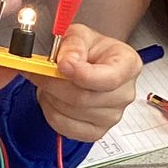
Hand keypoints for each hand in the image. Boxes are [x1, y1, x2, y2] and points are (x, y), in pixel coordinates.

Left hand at [31, 24, 139, 142]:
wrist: (88, 64)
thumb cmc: (88, 50)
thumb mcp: (80, 35)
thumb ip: (73, 44)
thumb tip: (67, 61)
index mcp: (128, 66)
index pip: (109, 79)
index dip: (82, 75)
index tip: (61, 65)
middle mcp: (124, 94)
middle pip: (84, 98)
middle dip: (54, 84)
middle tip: (39, 72)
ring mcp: (112, 116)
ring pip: (72, 112)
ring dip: (51, 97)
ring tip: (49, 83)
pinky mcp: (96, 132)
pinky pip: (66, 128)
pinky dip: (51, 113)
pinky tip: (53, 99)